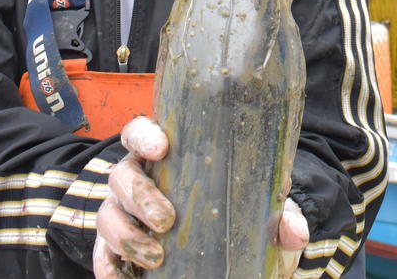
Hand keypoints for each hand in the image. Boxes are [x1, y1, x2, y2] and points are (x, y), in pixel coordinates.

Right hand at [92, 116, 309, 277]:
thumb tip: (294, 231)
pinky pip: (103, 254)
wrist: (235, 252)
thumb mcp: (264, 210)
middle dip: (140, 196)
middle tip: (167, 220)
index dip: (143, 134)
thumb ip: (282, 215)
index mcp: (169, 155)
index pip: (140, 131)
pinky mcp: (118, 249)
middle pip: (120, 175)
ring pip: (107, 215)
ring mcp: (125, 214)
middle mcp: (140, 179)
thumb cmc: (240, 213)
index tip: (162, 147)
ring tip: (156, 256)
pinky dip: (109, 266)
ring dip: (126, 236)